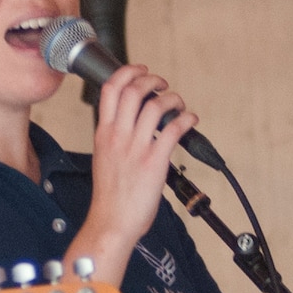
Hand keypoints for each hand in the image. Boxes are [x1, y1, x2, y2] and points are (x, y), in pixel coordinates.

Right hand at [81, 62, 197, 265]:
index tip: (140, 71)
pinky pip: (173, 129)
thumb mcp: (103, 158)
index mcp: (103, 134)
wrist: (111, 222)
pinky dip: (186, 119)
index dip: (127, 73)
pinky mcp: (155, 161)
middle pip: (133, 90)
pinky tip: (190, 121)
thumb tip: (131, 125)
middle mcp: (118, 136)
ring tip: (178, 103)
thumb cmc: (109, 197)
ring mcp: (136, 147)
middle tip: (162, 84)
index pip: (109, 90)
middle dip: (152, 79)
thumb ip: (114, 139)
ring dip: (172, 98)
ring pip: (155, 105)